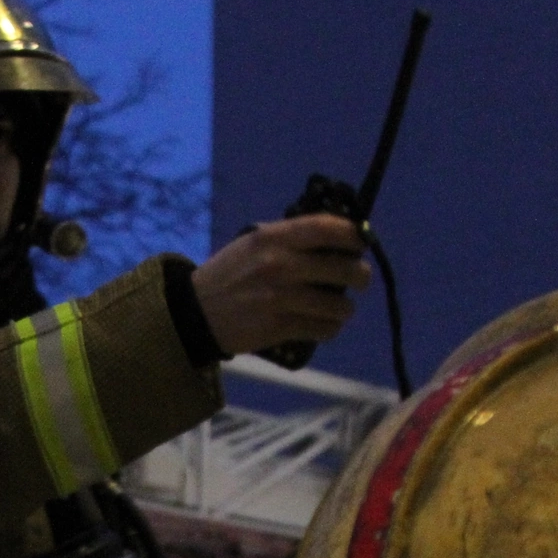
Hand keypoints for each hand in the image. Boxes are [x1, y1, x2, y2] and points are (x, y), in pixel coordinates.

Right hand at [189, 212, 370, 356]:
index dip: (355, 234)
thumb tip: (336, 235)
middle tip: (358, 279)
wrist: (195, 312)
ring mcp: (281, 298)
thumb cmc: (229, 274)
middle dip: (360, 275)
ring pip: (339, 304)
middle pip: (345, 269)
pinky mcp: (279, 327)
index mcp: (274, 237)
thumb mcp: (252, 243)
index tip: (362, 241)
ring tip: (338, 308)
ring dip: (344, 308)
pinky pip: (323, 329)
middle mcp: (280, 264)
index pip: (329, 228)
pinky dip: (329, 328)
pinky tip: (324, 324)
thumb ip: (289, 237)